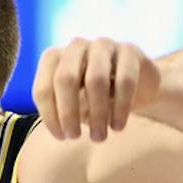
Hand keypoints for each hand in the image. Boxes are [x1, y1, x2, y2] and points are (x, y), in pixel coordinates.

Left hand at [33, 38, 160, 142]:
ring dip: (96, 114)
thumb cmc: (95, 99)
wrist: (138, 87)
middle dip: (68, 112)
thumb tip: (60, 128)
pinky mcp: (129, 51)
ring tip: (99, 137)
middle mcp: (76, 47)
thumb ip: (60, 112)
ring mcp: (103, 45)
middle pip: (66, 78)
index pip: (43, 88)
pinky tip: (118, 126)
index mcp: (55, 59)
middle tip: (75, 137)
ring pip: (96, 79)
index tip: (61, 137)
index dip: (50, 116)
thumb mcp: (73, 106)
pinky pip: (124, 80)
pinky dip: (120, 108)